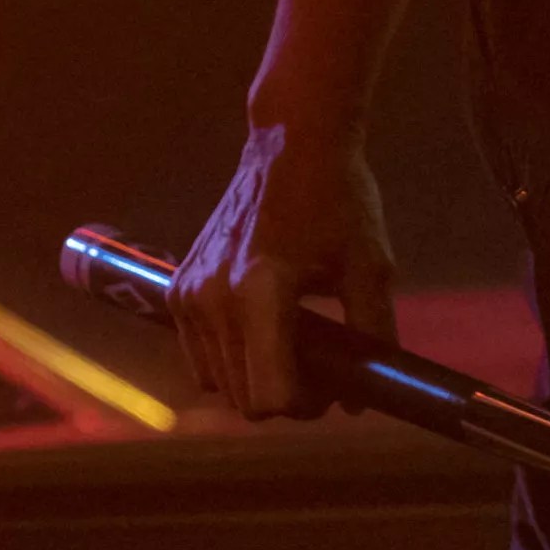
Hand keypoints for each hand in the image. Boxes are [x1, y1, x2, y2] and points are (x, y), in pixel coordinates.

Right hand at [171, 121, 396, 416]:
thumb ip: (369, 337)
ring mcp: (189, 295)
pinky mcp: (178, 288)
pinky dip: (230, 359)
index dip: (305, 406)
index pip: (268, 396)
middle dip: (285, 397)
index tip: (331, 386)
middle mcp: (214, 299)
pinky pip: (199, 354)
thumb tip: (360, 401)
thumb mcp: (371, 268)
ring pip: (216, 382)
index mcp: (261, 293)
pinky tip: (266, 330)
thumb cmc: (339, 200)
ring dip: (254, 380)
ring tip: (293, 347)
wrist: (290, 143)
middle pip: (242, 398)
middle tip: (320, 370)